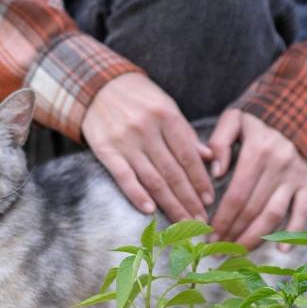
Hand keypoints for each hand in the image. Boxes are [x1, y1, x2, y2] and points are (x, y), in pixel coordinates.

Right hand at [82, 73, 213, 220]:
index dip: (200, 180)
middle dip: (189, 199)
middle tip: (201, 220)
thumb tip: (209, 158)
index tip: (209, 200)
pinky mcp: (105, 150)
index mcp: (166, 115)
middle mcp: (146, 129)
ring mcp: (125, 141)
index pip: (188, 155)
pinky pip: (124, 177)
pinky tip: (150, 211)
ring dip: (170, 204)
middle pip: (173, 172)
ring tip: (184, 222)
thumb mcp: (166, 105)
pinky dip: (137, 195)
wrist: (96, 85)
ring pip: (152, 179)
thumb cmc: (138, 97)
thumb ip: (186, 133)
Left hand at [209, 109, 306, 249]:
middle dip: (232, 233)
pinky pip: (302, 211)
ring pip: (273, 216)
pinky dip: (293, 233)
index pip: (236, 194)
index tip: (208, 235)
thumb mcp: (236, 118)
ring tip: (237, 252)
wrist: (305, 105)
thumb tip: (215, 173)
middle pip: (252, 210)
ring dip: (254, 238)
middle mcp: (278, 165)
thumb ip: (220, 142)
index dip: (222, 219)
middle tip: (217, 249)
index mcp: (258, 150)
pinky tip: (282, 251)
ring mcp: (296, 176)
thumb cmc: (262, 115)